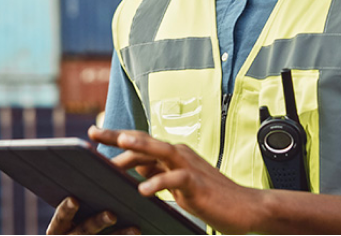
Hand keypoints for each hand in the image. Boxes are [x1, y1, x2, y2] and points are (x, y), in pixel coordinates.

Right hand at [46, 197, 139, 234]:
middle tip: (111, 214)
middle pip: (83, 233)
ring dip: (118, 235)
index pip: (60, 221)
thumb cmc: (78, 214)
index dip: (65, 211)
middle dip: (97, 223)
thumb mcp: (73, 207)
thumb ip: (76, 194)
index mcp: (59, 228)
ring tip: (134, 228)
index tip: (74, 200)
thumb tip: (83, 163)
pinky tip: (138, 230)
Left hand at [89, 126, 263, 234]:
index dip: (117, 137)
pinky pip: (177, 180)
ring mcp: (190, 167)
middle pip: (145, 141)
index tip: (94, 133)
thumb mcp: (179, 185)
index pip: (140, 142)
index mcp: (173, 155)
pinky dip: (160, 183)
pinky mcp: (198, 184)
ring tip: (120, 144)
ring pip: (161, 150)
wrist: (245, 208)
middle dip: (119, 136)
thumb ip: (159, 175)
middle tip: (94, 132)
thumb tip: (135, 172)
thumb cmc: (212, 198)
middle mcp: (180, 155)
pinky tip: (143, 191)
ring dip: (141, 146)